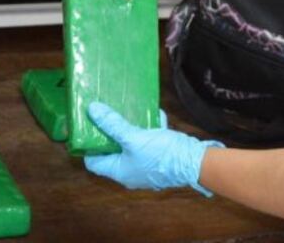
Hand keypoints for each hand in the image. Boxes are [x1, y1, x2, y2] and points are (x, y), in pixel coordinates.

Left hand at [84, 102, 223, 195]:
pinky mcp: (159, 159)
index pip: (94, 162)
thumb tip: (92, 110)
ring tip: (128, 113)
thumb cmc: (162, 154)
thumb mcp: (135, 137)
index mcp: (120, 172)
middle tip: (108, 115)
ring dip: (130, 130)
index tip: (89, 127)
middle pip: (113, 152)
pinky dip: (148, 131)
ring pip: (131, 146)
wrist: (195, 162)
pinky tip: (153, 116)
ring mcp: (146, 166)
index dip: (88, 145)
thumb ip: (113, 125)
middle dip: (111, 133)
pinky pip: (148, 144)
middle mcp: (130, 172)